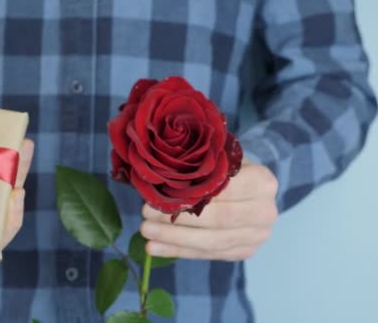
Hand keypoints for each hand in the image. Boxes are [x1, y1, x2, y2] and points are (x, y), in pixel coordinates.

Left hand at [140, 159, 277, 260]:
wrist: (251, 189)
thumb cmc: (228, 168)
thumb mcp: (220, 157)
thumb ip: (201, 165)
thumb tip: (162, 173)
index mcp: (264, 183)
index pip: (226, 190)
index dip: (193, 195)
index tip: (161, 196)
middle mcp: (265, 212)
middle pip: (218, 220)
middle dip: (178, 220)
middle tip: (146, 216)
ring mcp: (256, 236)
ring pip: (211, 242)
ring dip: (174, 239)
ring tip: (146, 233)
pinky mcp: (243, 252)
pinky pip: (206, 254)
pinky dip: (177, 251)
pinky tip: (154, 247)